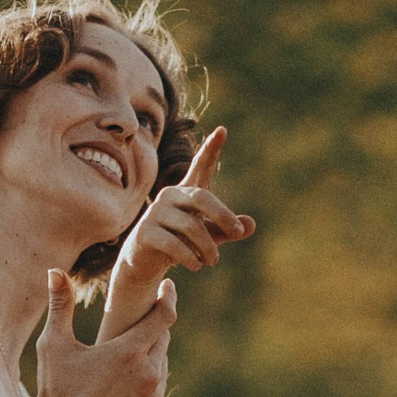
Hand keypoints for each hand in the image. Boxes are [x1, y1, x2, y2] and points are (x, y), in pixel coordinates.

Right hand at [34, 271, 174, 396]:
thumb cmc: (54, 387)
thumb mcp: (54, 344)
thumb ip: (61, 304)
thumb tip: (54, 270)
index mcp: (130, 352)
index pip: (164, 316)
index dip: (169, 297)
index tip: (168, 286)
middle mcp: (148, 375)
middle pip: (163, 338)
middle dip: (151, 327)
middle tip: (135, 322)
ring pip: (162, 363)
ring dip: (150, 353)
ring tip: (126, 354)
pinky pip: (157, 389)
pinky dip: (147, 380)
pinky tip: (125, 381)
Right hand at [97, 128, 253, 339]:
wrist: (145, 262)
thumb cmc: (180, 243)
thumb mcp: (209, 237)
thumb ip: (228, 231)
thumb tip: (251, 225)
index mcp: (186, 193)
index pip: (199, 167)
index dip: (211, 149)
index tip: (222, 130)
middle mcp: (170, 197)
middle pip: (202, 198)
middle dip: (223, 216)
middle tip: (236, 233)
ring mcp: (155, 213)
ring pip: (191, 226)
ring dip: (208, 247)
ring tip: (213, 260)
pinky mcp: (145, 233)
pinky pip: (175, 244)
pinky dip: (191, 258)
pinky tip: (197, 266)